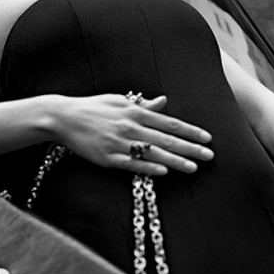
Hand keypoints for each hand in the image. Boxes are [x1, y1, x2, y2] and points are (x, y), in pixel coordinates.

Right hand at [54, 94, 213, 175]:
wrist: (63, 118)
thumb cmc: (92, 108)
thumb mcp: (118, 100)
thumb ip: (142, 104)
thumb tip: (163, 102)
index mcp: (134, 112)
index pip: (169, 123)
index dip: (190, 131)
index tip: (207, 138)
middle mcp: (129, 127)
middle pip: (166, 140)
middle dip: (190, 148)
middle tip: (210, 156)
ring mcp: (118, 143)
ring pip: (152, 154)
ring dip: (175, 161)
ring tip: (194, 168)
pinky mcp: (107, 157)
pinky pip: (131, 164)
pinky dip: (148, 168)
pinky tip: (163, 172)